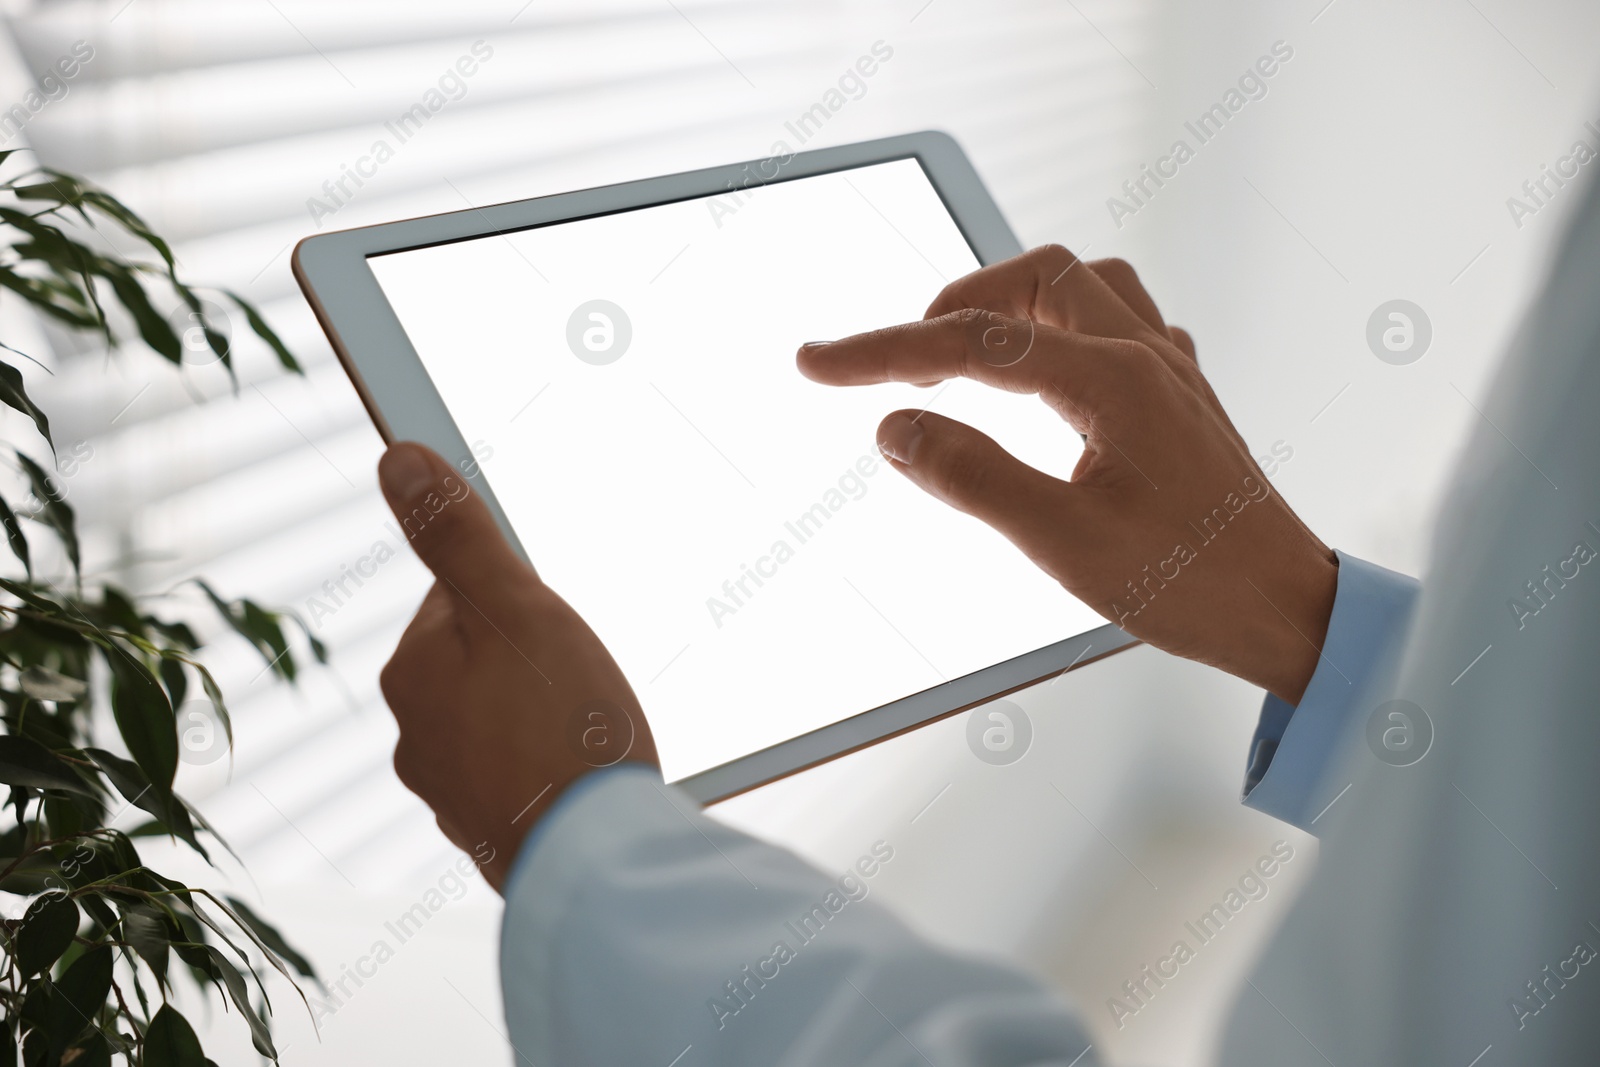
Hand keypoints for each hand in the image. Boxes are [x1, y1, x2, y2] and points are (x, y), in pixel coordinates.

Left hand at [376, 442, 657, 889]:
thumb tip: (397, 459)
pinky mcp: (488, 834)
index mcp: (414, 672)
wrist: (596, 861)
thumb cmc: (563, 730)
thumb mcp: (518, 609)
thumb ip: (459, 536)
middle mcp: (415, 736)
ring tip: (588, 733)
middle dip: (531, 662)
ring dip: (539, 718)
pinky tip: (580, 778)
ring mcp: (449, 792)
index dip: (519, 603)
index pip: (460, 600)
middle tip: (582, 683)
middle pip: (480, 662)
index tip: (557, 631)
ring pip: (499, 721)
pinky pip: (516, 776)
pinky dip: (544, 769)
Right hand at [797, 246, 1336, 704]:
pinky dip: (1062, 326)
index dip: (883, 351)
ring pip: (1083, 286)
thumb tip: (896, 429)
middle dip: (954, 307)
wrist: (1286, 610)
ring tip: (964, 353)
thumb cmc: (1189, 584)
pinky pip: (1120, 321)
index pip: (973, 343)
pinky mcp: (1178, 397)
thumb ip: (972, 477)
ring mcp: (1169, 372)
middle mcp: (1146, 357)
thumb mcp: (1062, 542)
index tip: (817, 362)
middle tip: (901, 364)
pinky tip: (1048, 368)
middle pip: (1033, 279)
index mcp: (1113, 382)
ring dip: (1014, 303)